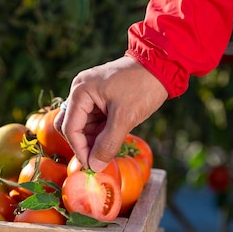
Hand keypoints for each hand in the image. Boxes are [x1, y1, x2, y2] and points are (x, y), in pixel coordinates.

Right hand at [54, 56, 167, 171]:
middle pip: (70, 126)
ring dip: (92, 139)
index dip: (80, 149)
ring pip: (82, 125)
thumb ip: (108, 144)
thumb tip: (95, 166)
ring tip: (109, 148)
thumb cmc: (143, 87)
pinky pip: (92, 120)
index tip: (92, 165)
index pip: (70, 128)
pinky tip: (112, 138)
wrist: (162, 64)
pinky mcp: (99, 98)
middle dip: (83, 144)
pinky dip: (100, 132)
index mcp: (80, 92)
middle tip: (98, 158)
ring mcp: (88, 94)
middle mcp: (79, 91)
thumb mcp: (125, 118)